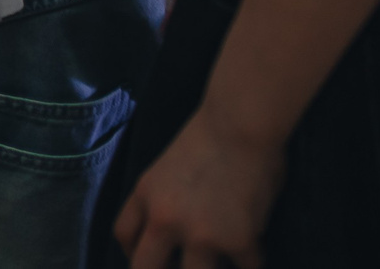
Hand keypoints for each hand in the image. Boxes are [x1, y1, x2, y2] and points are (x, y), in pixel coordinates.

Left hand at [114, 109, 279, 268]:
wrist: (238, 125)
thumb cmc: (208, 136)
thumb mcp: (166, 167)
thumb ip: (165, 197)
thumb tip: (178, 226)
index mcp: (145, 195)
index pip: (123, 235)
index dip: (132, 252)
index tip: (145, 256)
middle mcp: (164, 219)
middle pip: (144, 268)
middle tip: (177, 268)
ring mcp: (200, 234)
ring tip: (221, 262)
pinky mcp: (237, 241)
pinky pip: (247, 267)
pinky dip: (253, 263)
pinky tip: (256, 256)